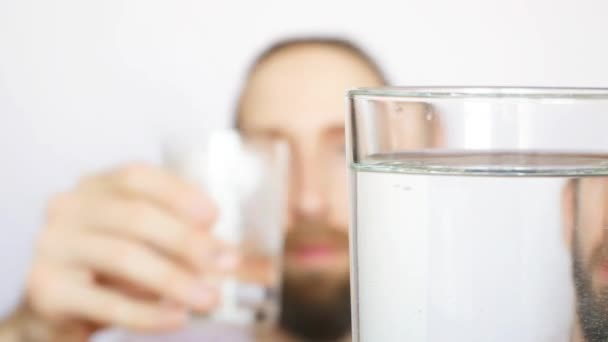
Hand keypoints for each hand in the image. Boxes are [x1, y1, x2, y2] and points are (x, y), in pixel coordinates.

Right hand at [22, 163, 237, 337]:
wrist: (53, 310)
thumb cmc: (106, 268)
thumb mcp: (137, 241)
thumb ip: (171, 234)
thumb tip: (220, 248)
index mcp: (93, 187)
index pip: (136, 177)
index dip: (179, 194)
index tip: (214, 217)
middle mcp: (68, 209)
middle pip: (136, 216)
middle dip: (189, 241)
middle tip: (226, 262)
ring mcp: (52, 248)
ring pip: (124, 256)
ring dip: (176, 279)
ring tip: (210, 297)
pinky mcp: (47, 291)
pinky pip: (109, 303)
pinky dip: (150, 313)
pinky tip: (178, 318)